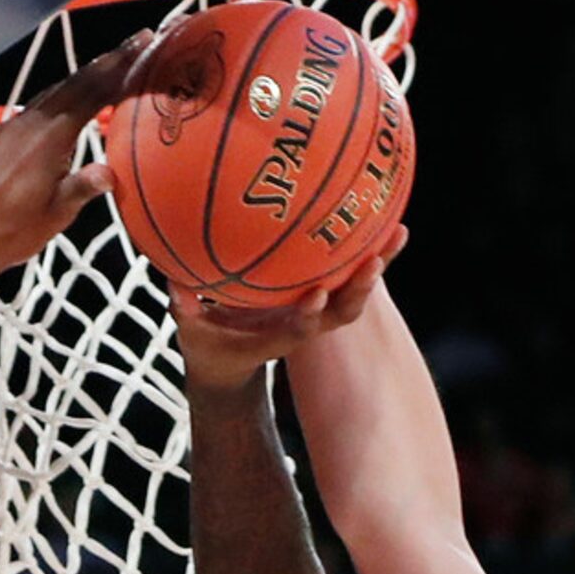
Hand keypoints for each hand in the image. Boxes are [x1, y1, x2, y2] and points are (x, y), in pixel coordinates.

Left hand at [0, 32, 152, 278]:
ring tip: (106, 70)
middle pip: (73, 84)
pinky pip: (34, 108)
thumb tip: (111, 171)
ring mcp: (10, 128)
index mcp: (48, 140)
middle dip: (106, 63)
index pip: (90, 93)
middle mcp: (28, 124)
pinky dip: (58, 99)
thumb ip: (82, 188)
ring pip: (52, 94)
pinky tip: (64, 105)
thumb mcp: (55, 216)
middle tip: (134, 44)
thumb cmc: (11, 233)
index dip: (118, 67)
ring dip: (82, 79)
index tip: (140, 44)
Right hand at [171, 225, 408, 393]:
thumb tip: (176, 286)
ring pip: (354, 290)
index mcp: (278, 337)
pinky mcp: (320, 293)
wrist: (229, 362)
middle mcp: (305, 323)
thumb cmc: (209, 345)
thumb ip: (186, 312)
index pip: (300, 330)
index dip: (310, 314)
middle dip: (361, 289)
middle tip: (377, 261)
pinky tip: (379, 211)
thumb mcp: (191, 334)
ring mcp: (316, 309)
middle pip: (342, 311)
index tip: (318, 294)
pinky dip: (365, 246)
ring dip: (378, 263)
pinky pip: (346, 268)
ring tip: (398, 231)